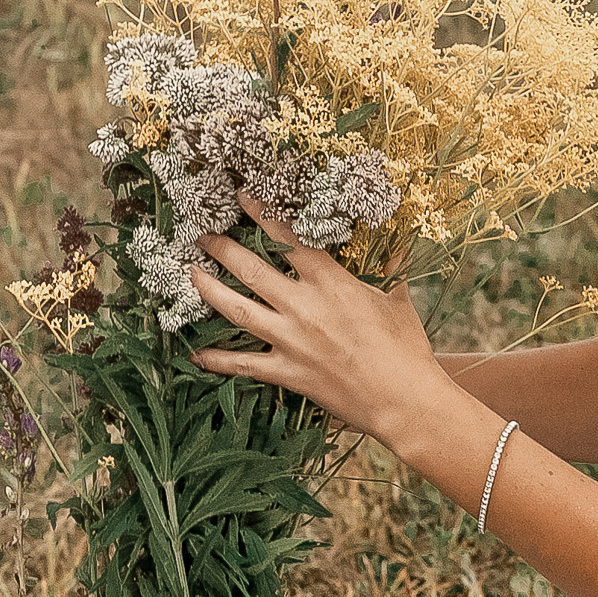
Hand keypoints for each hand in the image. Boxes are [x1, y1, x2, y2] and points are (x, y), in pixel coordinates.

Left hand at [189, 190, 450, 452]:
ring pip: (238, 309)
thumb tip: (402, 242)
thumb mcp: (398, 299)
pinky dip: (217, 359)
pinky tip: (195, 353)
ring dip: (210, 289)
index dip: (261, 213)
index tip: (242, 196)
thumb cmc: (406, 348)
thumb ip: (393, 267)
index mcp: (330, 281)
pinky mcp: (287, 373)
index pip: (288, 238)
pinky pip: (243, 364)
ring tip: (191, 273)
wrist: (403, 400)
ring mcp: (291, 340)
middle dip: (222, 248)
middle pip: (251, 269)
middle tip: (202, 235)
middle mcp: (303, 306)